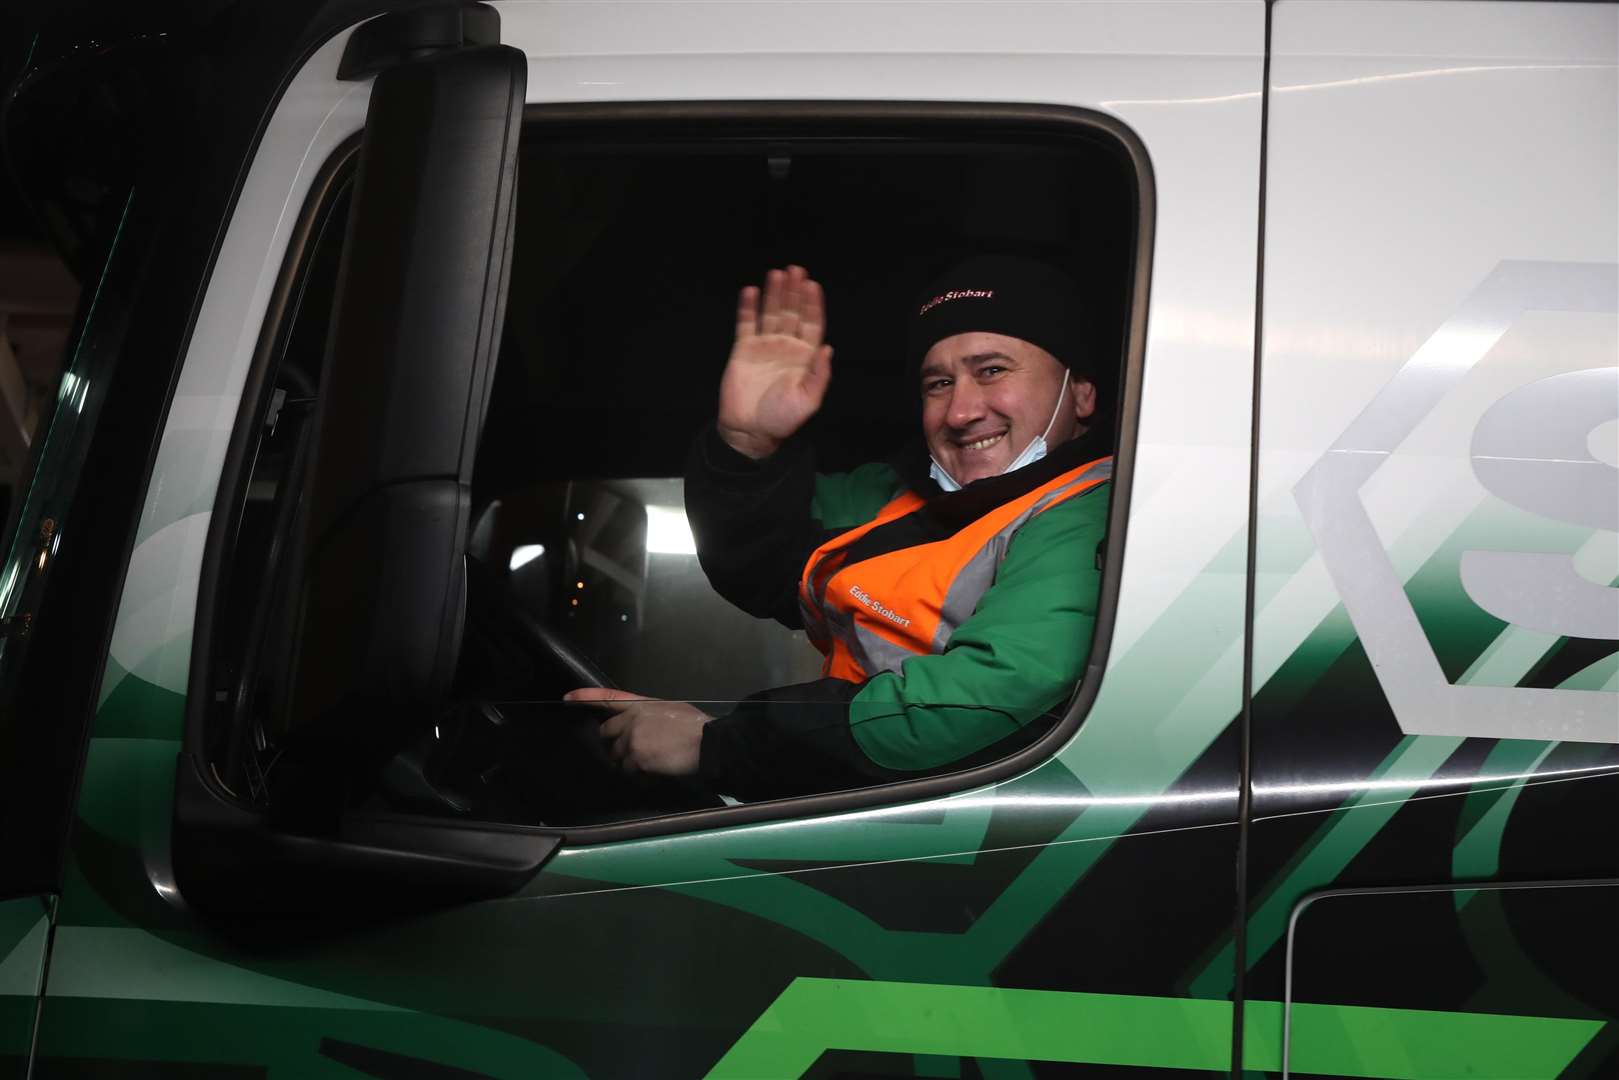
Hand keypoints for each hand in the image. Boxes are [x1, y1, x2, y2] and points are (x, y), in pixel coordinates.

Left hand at [563, 688, 711, 776]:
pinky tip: (656, 771)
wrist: (707, 742)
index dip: (585, 696)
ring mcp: (632, 739)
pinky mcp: (637, 758)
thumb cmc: (695, 725)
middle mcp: (631, 719)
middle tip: (634, 750)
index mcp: (640, 704)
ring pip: (617, 755)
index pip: (607, 697)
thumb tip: (644, 728)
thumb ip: (649, 715)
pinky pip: (630, 770)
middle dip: (616, 742)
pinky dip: (640, 774)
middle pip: (607, 733)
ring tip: (652, 761)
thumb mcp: (670, 709)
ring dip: (629, 761)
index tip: (568, 697)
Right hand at [716, 265, 832, 458]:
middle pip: (792, 313)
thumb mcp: (808, 400)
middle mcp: (786, 347)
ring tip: (776, 274)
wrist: (749, 429)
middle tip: (795, 270)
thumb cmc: (782, 418)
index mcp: (805, 357)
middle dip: (794, 292)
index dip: (813, 305)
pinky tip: (751, 290)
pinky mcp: (744, 349)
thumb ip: (819, 374)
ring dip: (774, 294)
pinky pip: (747, 323)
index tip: (812, 285)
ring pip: (771, 313)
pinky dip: (748, 307)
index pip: (811, 324)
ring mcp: (765, 346)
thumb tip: (828, 348)